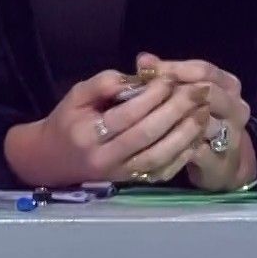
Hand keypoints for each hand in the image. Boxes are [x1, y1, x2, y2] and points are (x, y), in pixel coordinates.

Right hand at [3, 68, 214, 186]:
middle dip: (177, 111)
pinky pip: (161, 171)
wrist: (52, 160)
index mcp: (88, 134)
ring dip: (186, 134)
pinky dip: (182, 155)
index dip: (153, 96)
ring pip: (159, 156)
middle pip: (147, 135)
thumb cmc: (67, 121)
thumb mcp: (77, 95)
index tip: (172, 78)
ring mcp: (119, 174)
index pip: (127, 114)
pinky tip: (198, 136)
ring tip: (204, 111)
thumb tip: (135, 75)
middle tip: (199, 91)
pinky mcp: (131, 182)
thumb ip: (103, 83)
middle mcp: (104, 158)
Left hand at [133, 52, 256, 191]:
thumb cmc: (201, 122)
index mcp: (229, 86)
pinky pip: (195, 150)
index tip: (143, 68)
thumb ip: (169, 77)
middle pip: (207, 91)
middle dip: (172, 92)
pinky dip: (174, 146)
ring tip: (146, 118)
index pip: (204, 70)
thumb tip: (143, 60)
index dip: (173, 67)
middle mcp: (236, 107)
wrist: (224, 164)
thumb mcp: (190, 95)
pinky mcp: (220, 160)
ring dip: (173, 119)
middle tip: (143, 94)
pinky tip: (152, 145)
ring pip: (202, 121)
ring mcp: (231, 134)